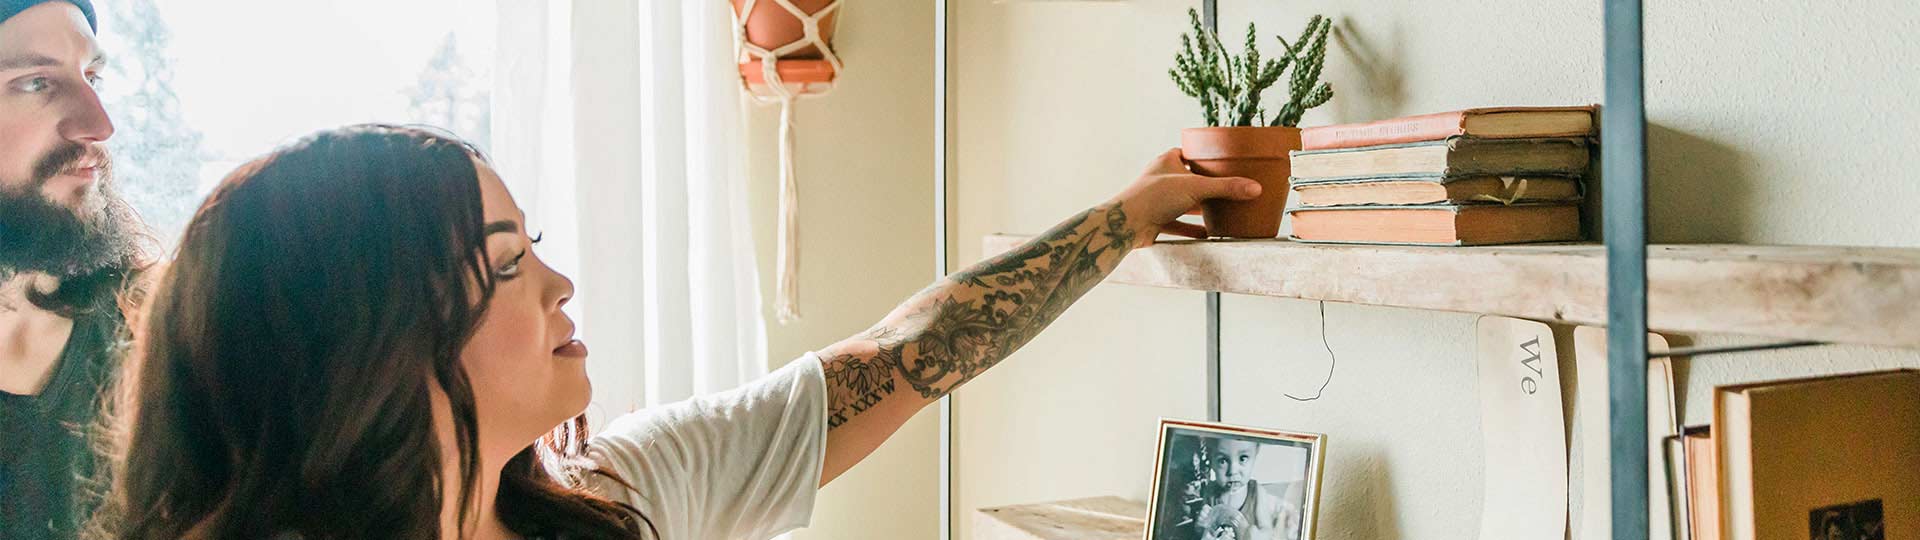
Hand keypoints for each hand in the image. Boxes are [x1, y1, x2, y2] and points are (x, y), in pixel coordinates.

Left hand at [1109, 148, 1262, 245]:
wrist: (1125, 224)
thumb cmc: (1154, 196)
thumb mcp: (1196, 188)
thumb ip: (1226, 188)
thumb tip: (1256, 189)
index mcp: (1168, 161)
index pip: (1190, 153)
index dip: (1205, 155)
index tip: (1223, 160)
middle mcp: (1162, 178)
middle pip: (1190, 179)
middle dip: (1208, 185)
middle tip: (1230, 187)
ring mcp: (1158, 200)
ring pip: (1185, 203)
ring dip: (1202, 208)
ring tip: (1224, 211)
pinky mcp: (1156, 220)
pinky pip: (1179, 224)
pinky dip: (1193, 228)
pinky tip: (1209, 233)